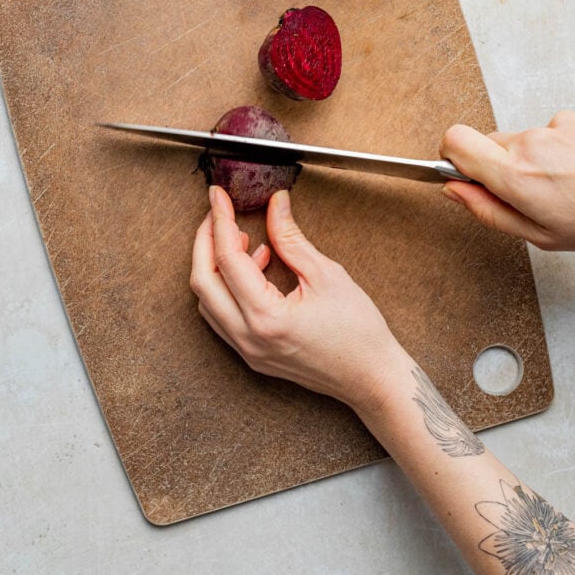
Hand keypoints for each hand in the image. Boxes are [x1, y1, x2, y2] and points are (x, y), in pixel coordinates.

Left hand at [190, 186, 407, 411]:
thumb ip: (291, 238)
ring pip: (208, 301)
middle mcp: (248, 338)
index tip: (218, 196)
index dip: (220, 221)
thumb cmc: (358, 333)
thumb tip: (275, 205)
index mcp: (266, 318)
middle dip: (205, 241)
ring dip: (215, 266)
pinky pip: (223, 317)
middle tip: (218, 213)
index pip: (227, 259)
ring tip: (244, 241)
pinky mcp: (252, 355)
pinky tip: (254, 268)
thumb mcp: (326, 275)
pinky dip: (227, 288)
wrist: (371, 377)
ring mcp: (247, 350)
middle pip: (203, 282)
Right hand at [440, 111, 574, 251]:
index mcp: (516, 174)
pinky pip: (559, 130)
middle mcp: (533, 141)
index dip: (452, 155)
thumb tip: (454, 190)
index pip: (455, 140)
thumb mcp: (539, 235)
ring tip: (570, 183)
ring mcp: (560, 124)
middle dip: (502, 164)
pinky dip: (567, 148)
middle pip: (492, 142)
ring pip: (528, 137)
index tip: (461, 170)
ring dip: (540, 158)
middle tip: (532, 191)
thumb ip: (487, 210)